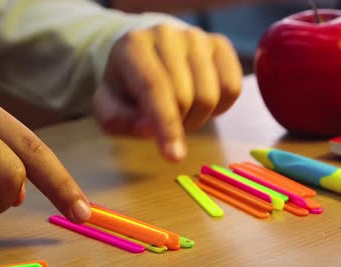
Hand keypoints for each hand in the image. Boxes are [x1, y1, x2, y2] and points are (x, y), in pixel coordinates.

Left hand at [93, 24, 242, 160]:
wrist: (145, 59)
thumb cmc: (126, 90)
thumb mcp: (108, 109)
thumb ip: (120, 120)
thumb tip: (149, 128)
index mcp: (133, 46)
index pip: (155, 88)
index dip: (166, 125)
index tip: (174, 157)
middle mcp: (166, 34)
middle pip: (186, 97)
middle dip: (178, 125)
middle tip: (166, 126)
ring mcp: (196, 36)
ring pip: (211, 95)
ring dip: (197, 118)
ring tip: (180, 113)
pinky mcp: (220, 44)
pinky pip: (232, 88)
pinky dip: (219, 108)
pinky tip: (200, 103)